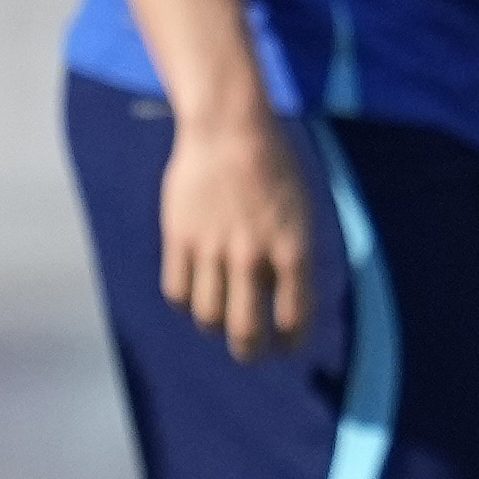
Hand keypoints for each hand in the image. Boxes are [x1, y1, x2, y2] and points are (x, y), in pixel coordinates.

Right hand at [160, 105, 322, 362]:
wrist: (229, 128)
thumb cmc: (274, 167)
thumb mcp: (302, 212)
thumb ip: (295, 258)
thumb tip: (284, 302)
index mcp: (293, 249)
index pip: (294, 318)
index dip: (291, 342)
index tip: (286, 345)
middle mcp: (252, 255)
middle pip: (245, 330)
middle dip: (249, 351)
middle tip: (249, 350)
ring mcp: (213, 247)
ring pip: (207, 316)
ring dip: (215, 325)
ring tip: (220, 317)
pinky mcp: (179, 236)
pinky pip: (177, 291)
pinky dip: (186, 302)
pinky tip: (195, 291)